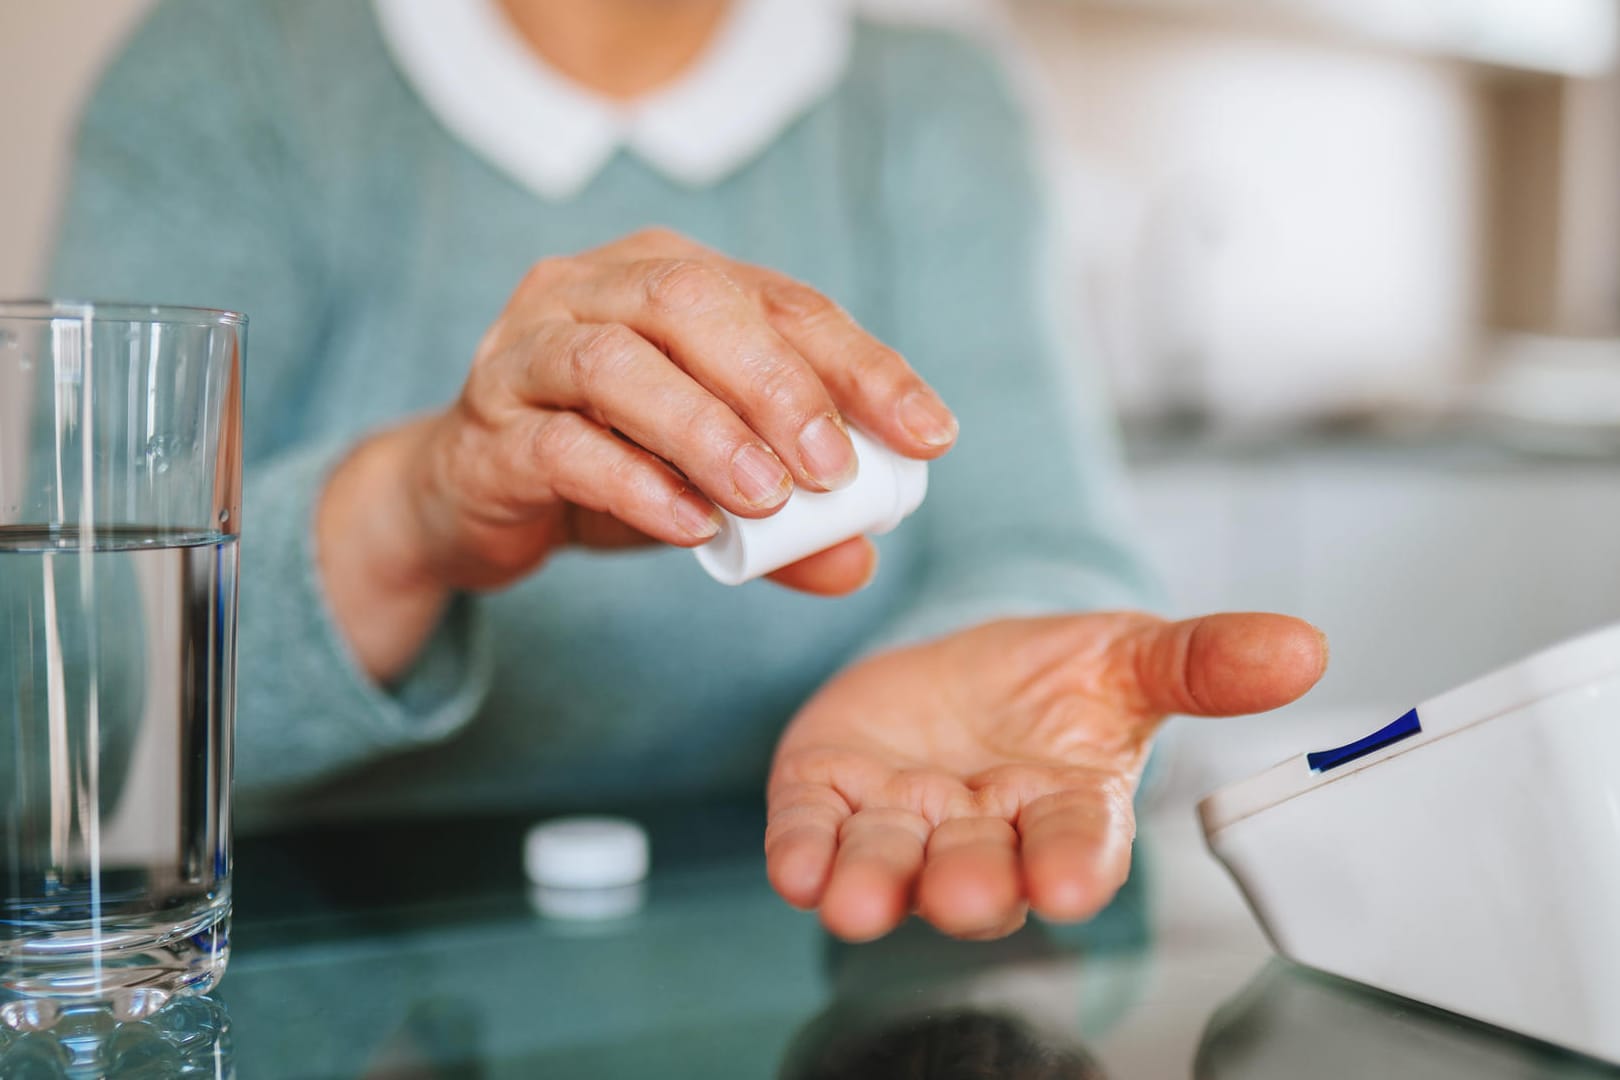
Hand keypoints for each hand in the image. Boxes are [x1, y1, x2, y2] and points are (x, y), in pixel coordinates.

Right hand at [319, 228, 957, 678]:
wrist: (468, 496)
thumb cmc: (606, 464)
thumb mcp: (708, 486)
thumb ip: (784, 523)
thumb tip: (858, 561)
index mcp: (671, 277)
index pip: (785, 303)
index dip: (864, 365)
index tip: (929, 434)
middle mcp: (595, 289)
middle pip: (694, 302)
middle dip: (779, 385)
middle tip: (833, 469)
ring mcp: (528, 350)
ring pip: (617, 362)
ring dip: (705, 429)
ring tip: (765, 500)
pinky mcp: (488, 427)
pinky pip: (561, 443)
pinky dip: (634, 484)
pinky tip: (690, 527)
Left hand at [765, 611, 1326, 940]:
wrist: (960, 667)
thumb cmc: (1054, 681)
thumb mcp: (1130, 654)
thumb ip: (1204, 660)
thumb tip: (1304, 647)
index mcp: (1066, 809)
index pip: (1076, 846)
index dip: (1074, 866)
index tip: (1074, 885)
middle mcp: (985, 834)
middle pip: (982, 872)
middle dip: (974, 885)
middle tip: (968, 892)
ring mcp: (903, 823)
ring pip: (891, 866)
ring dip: (876, 885)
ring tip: (860, 901)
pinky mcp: (830, 798)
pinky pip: (813, 835)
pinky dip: (805, 853)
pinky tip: (797, 868)